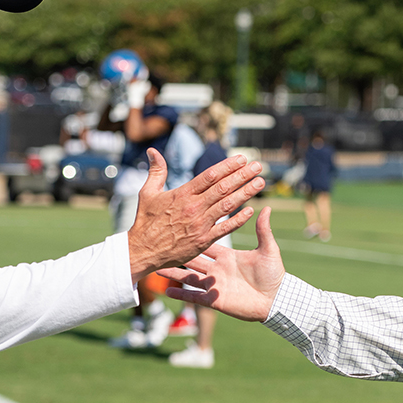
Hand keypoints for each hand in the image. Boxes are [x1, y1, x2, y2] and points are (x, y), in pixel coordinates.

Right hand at [127, 148, 264, 283]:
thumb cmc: (145, 222)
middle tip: (258, 166)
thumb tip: (153, 151)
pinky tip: (251, 211)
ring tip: (260, 183)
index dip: (228, 166)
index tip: (242, 159)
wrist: (142, 251)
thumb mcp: (147, 193)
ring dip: (246, 193)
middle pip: (223, 188)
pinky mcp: (202, 241)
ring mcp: (199, 225)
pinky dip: (238, 220)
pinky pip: (224, 229)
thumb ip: (156, 171)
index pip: (210, 175)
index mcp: (182, 194)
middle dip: (243, 175)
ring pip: (227, 206)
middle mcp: (193, 208)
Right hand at [159, 207, 284, 321]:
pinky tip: (166, 291)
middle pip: (192, 258)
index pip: (206, 242)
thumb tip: (265, 206)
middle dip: (177, 252)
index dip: (193, 234)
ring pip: (188, 277)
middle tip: (161, 244)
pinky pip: (193, 297)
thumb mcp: (267, 249)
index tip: (179, 225)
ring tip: (156, 266)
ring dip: (172, 273)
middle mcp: (217, 269)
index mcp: (227, 256)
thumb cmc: (273, 275)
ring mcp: (214, 285)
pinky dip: (180, 294)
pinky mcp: (214, 300)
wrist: (276, 300)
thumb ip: (263, 230)